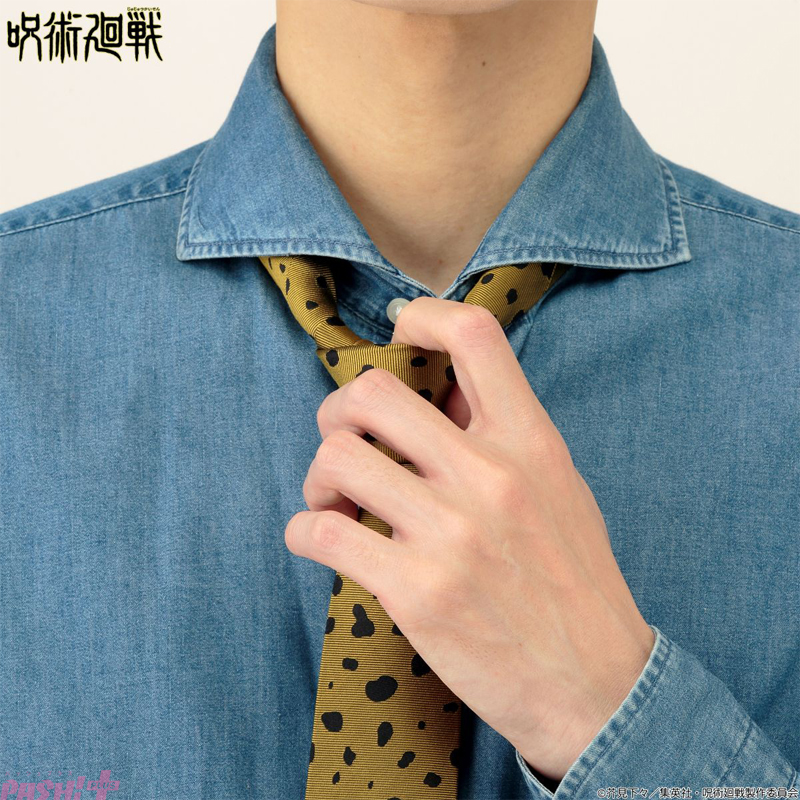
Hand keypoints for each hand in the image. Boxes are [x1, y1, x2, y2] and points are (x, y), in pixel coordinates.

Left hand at [286, 297, 654, 780]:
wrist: (598, 688)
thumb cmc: (575, 584)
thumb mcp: (560, 490)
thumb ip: (505, 436)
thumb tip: (443, 391)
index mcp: (531, 442)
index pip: (475, 337)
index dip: (423, 317)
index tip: (399, 333)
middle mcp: (491, 476)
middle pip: (374, 393)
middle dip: (338, 411)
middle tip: (344, 446)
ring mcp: (451, 533)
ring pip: (338, 458)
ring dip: (318, 479)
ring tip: (332, 504)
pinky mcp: (416, 591)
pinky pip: (322, 535)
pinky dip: (305, 533)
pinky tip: (322, 543)